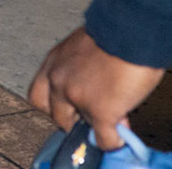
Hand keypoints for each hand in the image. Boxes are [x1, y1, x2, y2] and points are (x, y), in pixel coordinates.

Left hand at [28, 28, 165, 151]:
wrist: (132, 30)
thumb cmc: (117, 31)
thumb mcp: (88, 47)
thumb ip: (84, 69)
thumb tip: (100, 90)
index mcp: (55, 61)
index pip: (39, 93)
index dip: (55, 104)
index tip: (71, 106)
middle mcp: (58, 79)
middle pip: (53, 113)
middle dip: (70, 118)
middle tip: (89, 117)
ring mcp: (76, 97)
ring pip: (76, 127)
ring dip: (92, 128)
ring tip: (109, 125)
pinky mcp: (99, 111)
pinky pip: (103, 138)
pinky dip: (112, 141)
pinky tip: (121, 137)